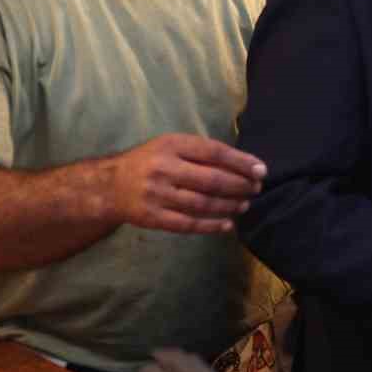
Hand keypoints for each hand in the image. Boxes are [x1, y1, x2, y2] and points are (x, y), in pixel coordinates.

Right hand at [107, 134, 265, 233]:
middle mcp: (163, 168)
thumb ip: (201, 152)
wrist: (109, 186)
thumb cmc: (151, 162)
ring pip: (202, 203)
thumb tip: (244, 164)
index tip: (261, 171)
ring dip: (229, 206)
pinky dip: (211, 226)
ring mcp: (156, 195)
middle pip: (211, 180)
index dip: (241, 162)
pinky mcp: (152, 217)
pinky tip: (228, 225)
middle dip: (239, 186)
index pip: (214, 152)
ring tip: (245, 205)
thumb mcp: (172, 146)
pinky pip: (187, 224)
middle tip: (256, 189)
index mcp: (171, 145)